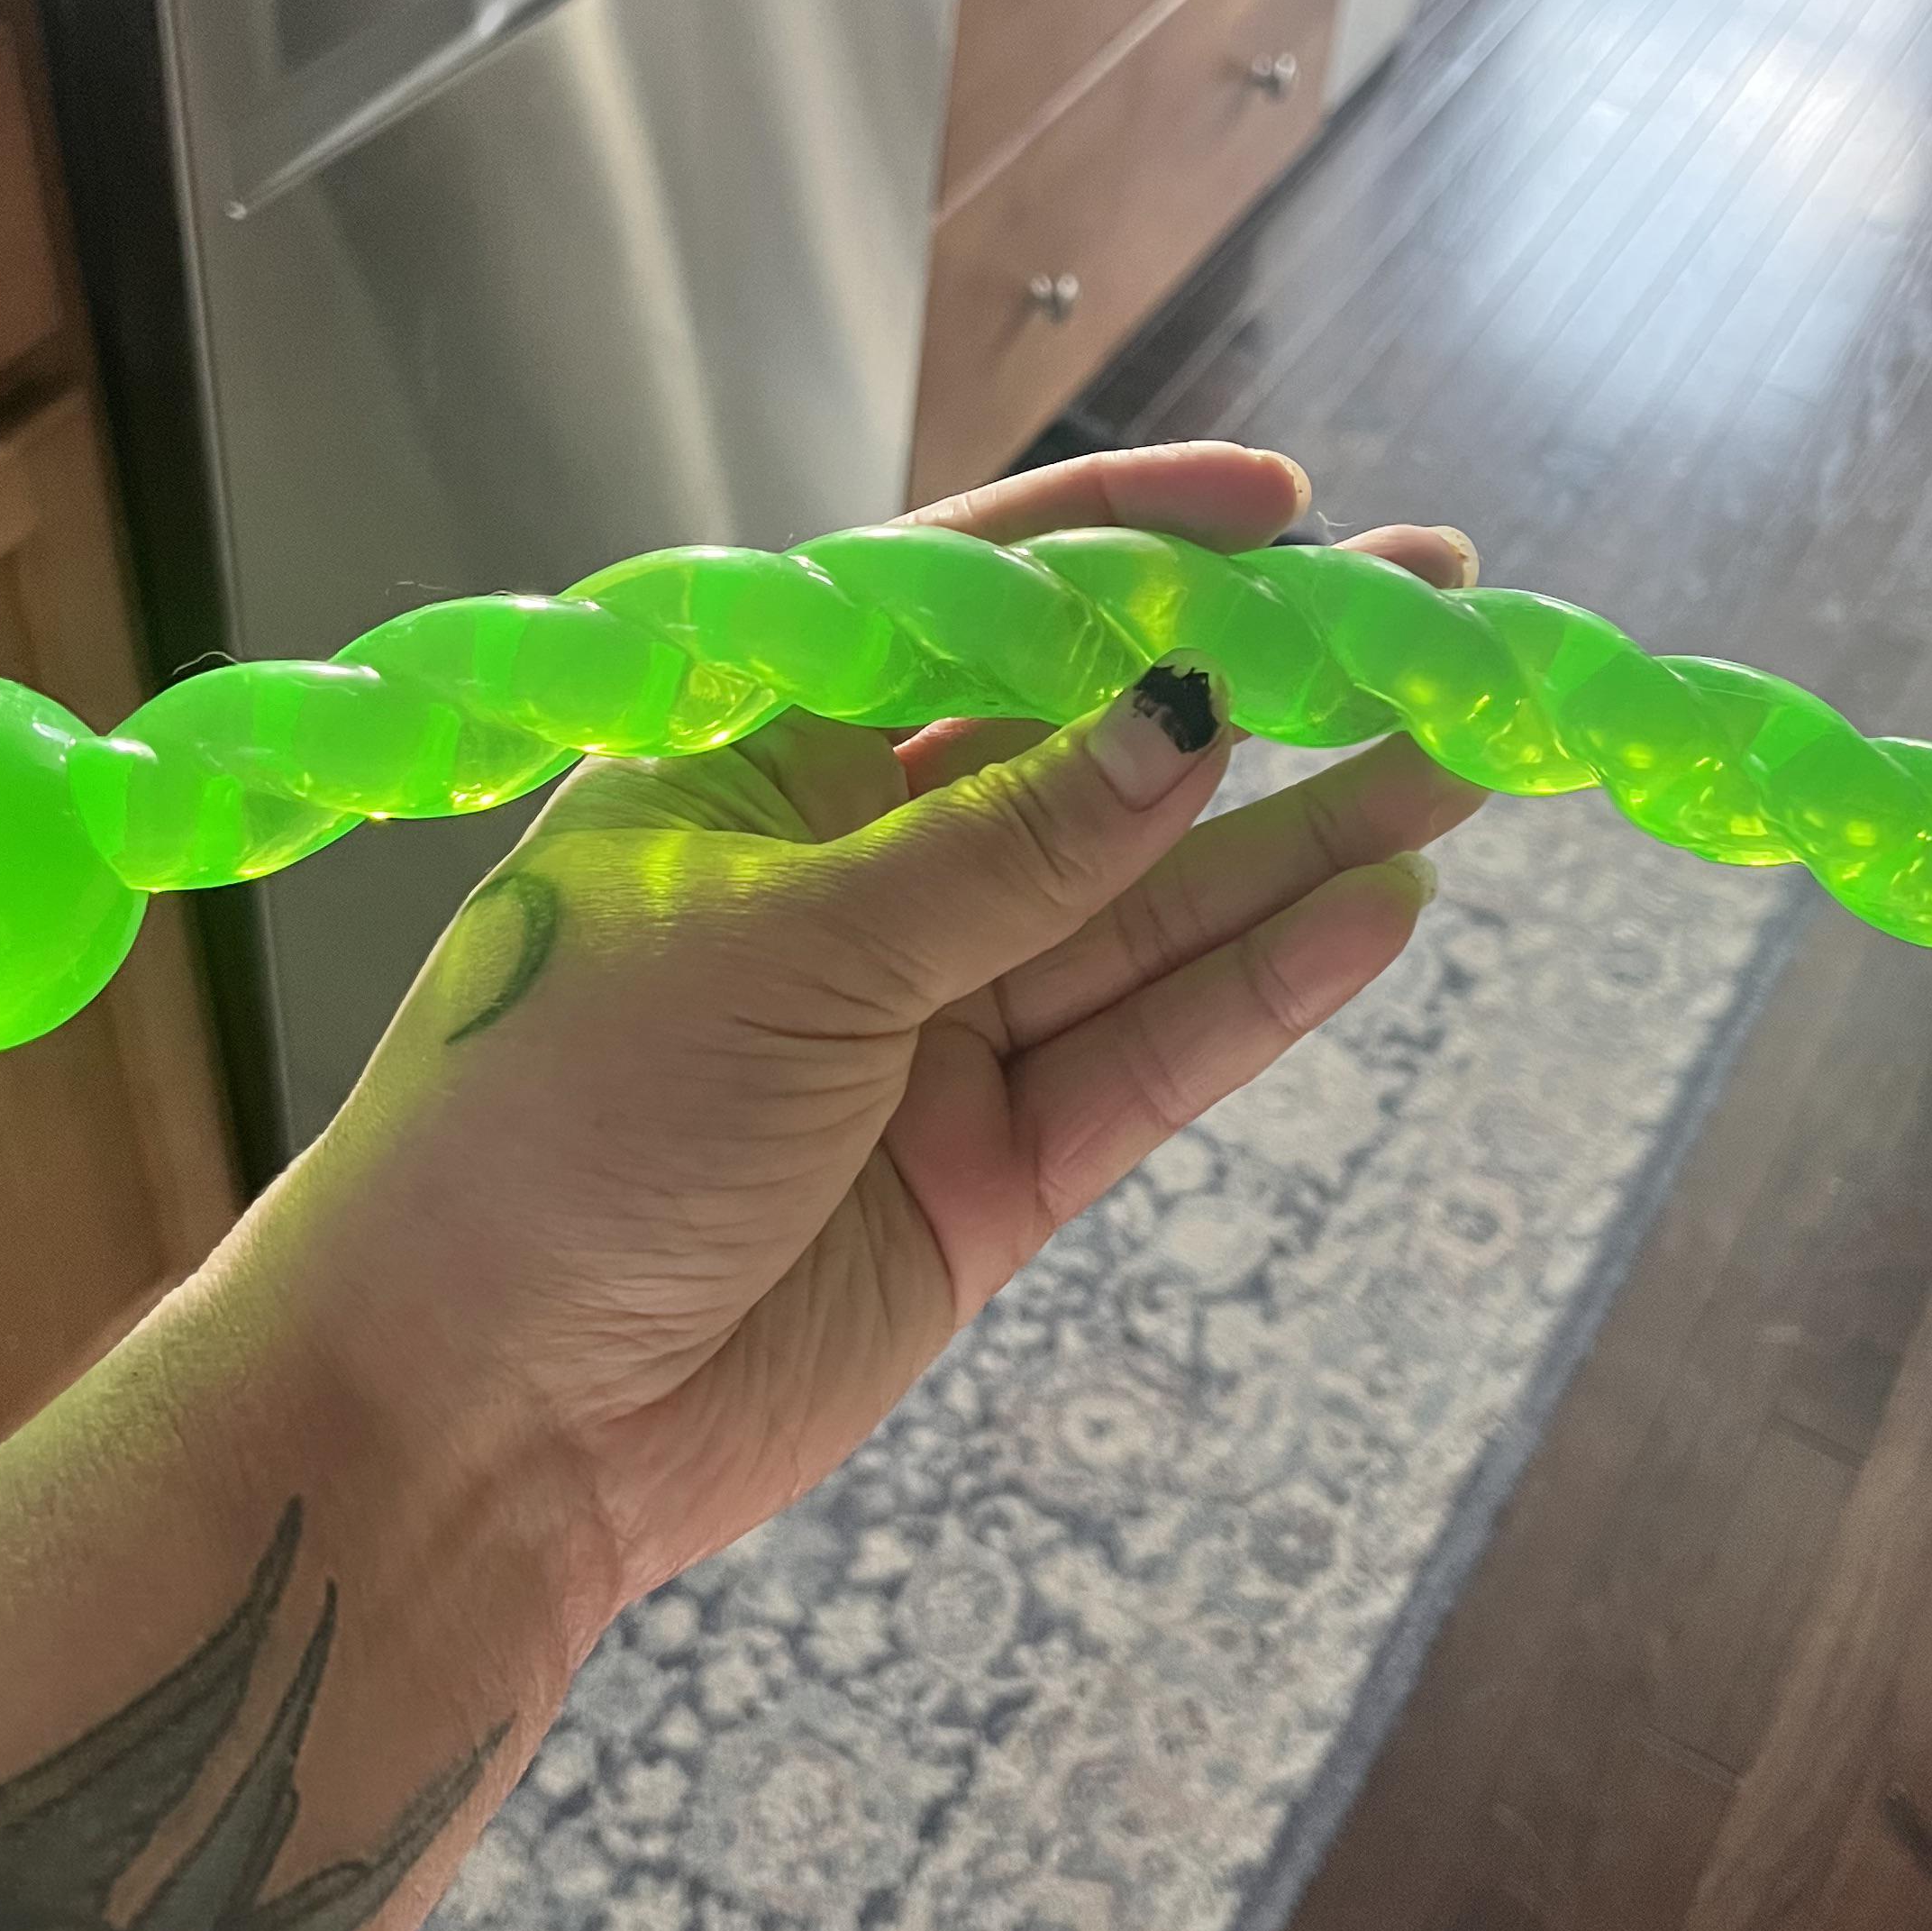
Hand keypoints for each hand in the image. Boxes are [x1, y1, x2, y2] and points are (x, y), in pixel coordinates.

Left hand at [254, 447, 1481, 1660]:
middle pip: (1083, 753)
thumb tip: (1187, 714)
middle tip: (1430, 610)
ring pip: (1146, 908)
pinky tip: (1378, 910)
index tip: (1274, 502)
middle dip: (1253, 685)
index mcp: (743, 763)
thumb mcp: (780, 951)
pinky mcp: (983, 1172)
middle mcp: (845, 875)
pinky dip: (1259, 991)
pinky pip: (1146, 1056)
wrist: (469, 1427)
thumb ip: (1004, 849)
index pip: (950, 602)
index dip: (1113, 547)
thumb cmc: (552, 1132)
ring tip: (1462, 753)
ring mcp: (925, 1027)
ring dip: (1299, 834)